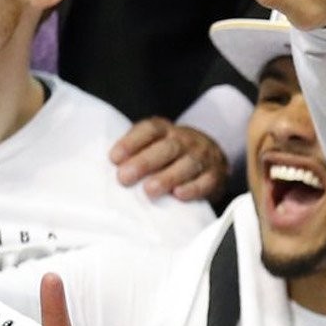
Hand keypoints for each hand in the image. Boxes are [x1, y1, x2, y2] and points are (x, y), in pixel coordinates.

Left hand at [111, 118, 228, 202]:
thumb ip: (136, 152)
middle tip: (124, 178)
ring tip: (149, 190)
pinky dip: (193, 188)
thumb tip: (110, 168)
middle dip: (144, 162)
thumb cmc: (171, 155)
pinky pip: (206, 181)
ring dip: (167, 177)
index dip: (131, 142)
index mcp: (166, 130)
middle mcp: (186, 140)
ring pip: (187, 164)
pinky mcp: (215, 175)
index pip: (149, 130)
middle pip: (167, 147)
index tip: (113, 158)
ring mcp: (202, 157)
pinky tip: (179, 195)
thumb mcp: (156, 144)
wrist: (212, 157)